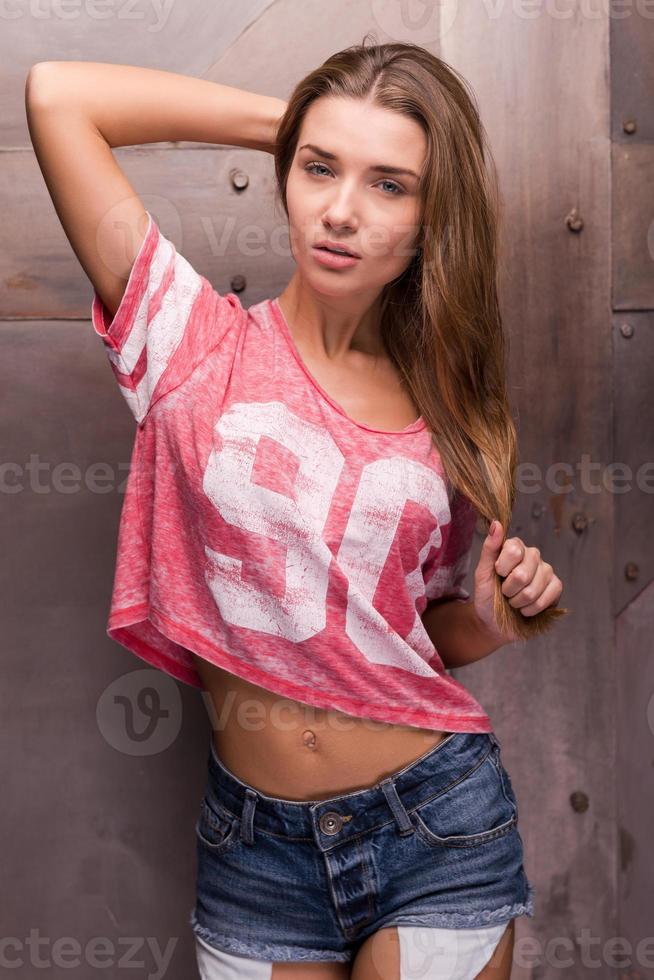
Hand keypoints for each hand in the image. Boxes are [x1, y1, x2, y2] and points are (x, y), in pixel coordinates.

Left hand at [472, 520, 563, 643]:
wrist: (494, 622)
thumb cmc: (487, 596)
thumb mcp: (482, 573)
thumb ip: (489, 548)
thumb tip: (496, 523)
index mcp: (514, 547)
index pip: (514, 550)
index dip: (502, 568)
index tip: (497, 574)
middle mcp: (533, 555)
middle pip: (522, 574)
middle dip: (508, 590)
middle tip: (505, 592)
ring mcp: (547, 570)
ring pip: (532, 589)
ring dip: (518, 602)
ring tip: (514, 601)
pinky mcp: (556, 587)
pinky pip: (547, 598)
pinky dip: (531, 609)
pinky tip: (526, 608)